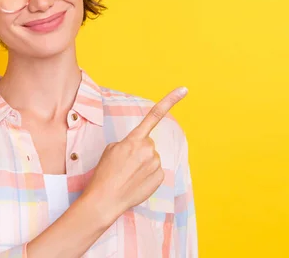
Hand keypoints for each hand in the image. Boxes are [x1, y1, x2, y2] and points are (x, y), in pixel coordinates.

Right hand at [83, 87, 187, 223]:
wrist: (106, 199)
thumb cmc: (105, 173)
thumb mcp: (111, 149)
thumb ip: (128, 143)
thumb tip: (140, 149)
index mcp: (135, 139)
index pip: (154, 115)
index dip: (170, 100)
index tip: (183, 90)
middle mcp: (148, 149)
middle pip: (148, 144)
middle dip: (139, 150)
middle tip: (124, 163)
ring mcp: (155, 164)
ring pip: (152, 158)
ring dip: (143, 163)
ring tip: (128, 174)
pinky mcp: (160, 177)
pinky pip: (155, 171)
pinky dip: (147, 175)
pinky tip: (135, 181)